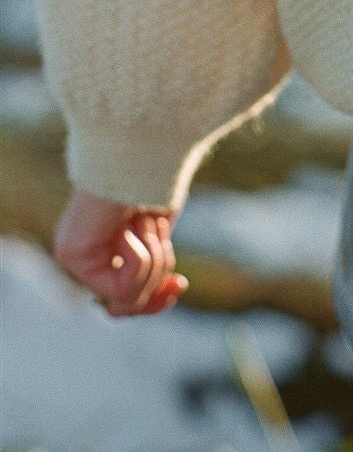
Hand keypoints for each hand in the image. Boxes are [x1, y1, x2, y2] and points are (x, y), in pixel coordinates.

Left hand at [53, 188, 188, 316]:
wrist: (146, 146)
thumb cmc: (159, 175)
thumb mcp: (165, 229)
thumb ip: (158, 261)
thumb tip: (174, 289)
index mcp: (107, 248)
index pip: (125, 298)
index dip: (155, 301)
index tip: (182, 283)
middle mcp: (86, 255)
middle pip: (125, 306)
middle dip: (156, 290)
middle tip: (179, 282)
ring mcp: (75, 257)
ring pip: (128, 297)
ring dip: (155, 260)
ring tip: (149, 224)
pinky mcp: (72, 256)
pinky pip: (120, 285)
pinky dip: (140, 254)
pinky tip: (130, 226)